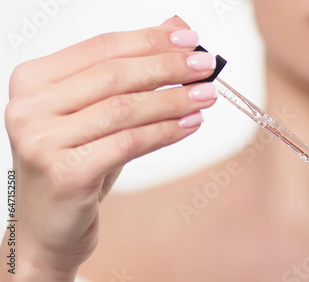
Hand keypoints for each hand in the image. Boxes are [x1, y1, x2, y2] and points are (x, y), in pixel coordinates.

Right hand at [1, 16, 216, 280]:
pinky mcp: (64, 174)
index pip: (101, 48)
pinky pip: (128, 143)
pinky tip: (191, 124)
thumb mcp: (101, 113)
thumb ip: (132, 71)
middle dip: (167, 67)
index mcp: (34, 80)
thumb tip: (175, 28)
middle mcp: (29, 107)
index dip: (150, 41)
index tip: (190, 40)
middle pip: (114, 75)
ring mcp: (41, 141)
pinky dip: (166, 131)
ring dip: (173, 99)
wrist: (50, 225)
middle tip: (206, 67)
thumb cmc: (77, 164)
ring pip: (124, 109)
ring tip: (206, 96)